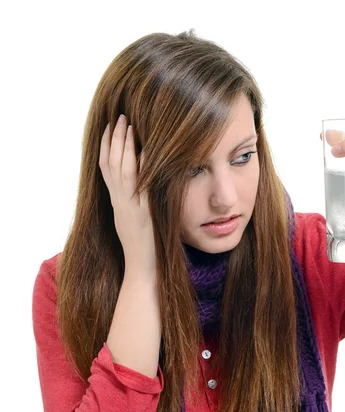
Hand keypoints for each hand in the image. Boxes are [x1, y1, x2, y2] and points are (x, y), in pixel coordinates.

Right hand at [99, 114, 155, 274]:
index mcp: (118, 203)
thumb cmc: (144, 249)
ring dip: (124, 146)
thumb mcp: (136, 221)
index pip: (107, 169)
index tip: (111, 127)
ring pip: (122, 171)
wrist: (143, 270)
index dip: (108, 147)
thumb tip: (141, 189)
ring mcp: (130, 207)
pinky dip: (142, 167)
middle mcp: (120, 202)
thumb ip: (136, 204)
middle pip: (112, 165)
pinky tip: (147, 150)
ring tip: (128, 125)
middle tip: (119, 117)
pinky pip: (140, 186)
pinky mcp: (142, 213)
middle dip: (115, 139)